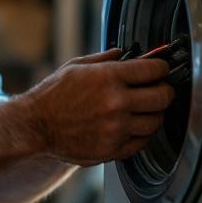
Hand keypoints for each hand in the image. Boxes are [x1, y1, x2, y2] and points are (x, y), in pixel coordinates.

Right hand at [19, 48, 175, 164]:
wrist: (36, 126)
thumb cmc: (53, 95)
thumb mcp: (77, 66)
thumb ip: (105, 59)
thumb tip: (125, 53)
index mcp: (109, 77)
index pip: (155, 70)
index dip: (162, 68)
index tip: (160, 70)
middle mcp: (117, 102)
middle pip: (163, 97)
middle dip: (165, 91)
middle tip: (160, 90)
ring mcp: (116, 128)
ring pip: (155, 122)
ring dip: (154, 114)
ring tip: (145, 110)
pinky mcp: (112, 148)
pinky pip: (141, 142)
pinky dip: (141, 134)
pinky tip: (133, 127)